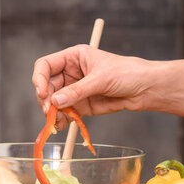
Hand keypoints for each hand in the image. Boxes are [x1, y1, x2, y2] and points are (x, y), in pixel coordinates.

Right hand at [32, 44, 150, 128]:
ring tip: (56, 122)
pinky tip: (61, 126)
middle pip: (47, 86)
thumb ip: (78, 90)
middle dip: (46, 100)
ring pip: (54, 102)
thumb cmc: (126, 73)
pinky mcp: (81, 106)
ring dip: (52, 113)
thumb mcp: (101, 79)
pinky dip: (61, 121)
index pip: (45, 65)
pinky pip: (65, 113)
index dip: (39, 78)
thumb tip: (56, 101)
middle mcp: (70, 73)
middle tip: (50, 112)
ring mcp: (75, 90)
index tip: (41, 93)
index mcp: (73, 58)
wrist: (144, 89)